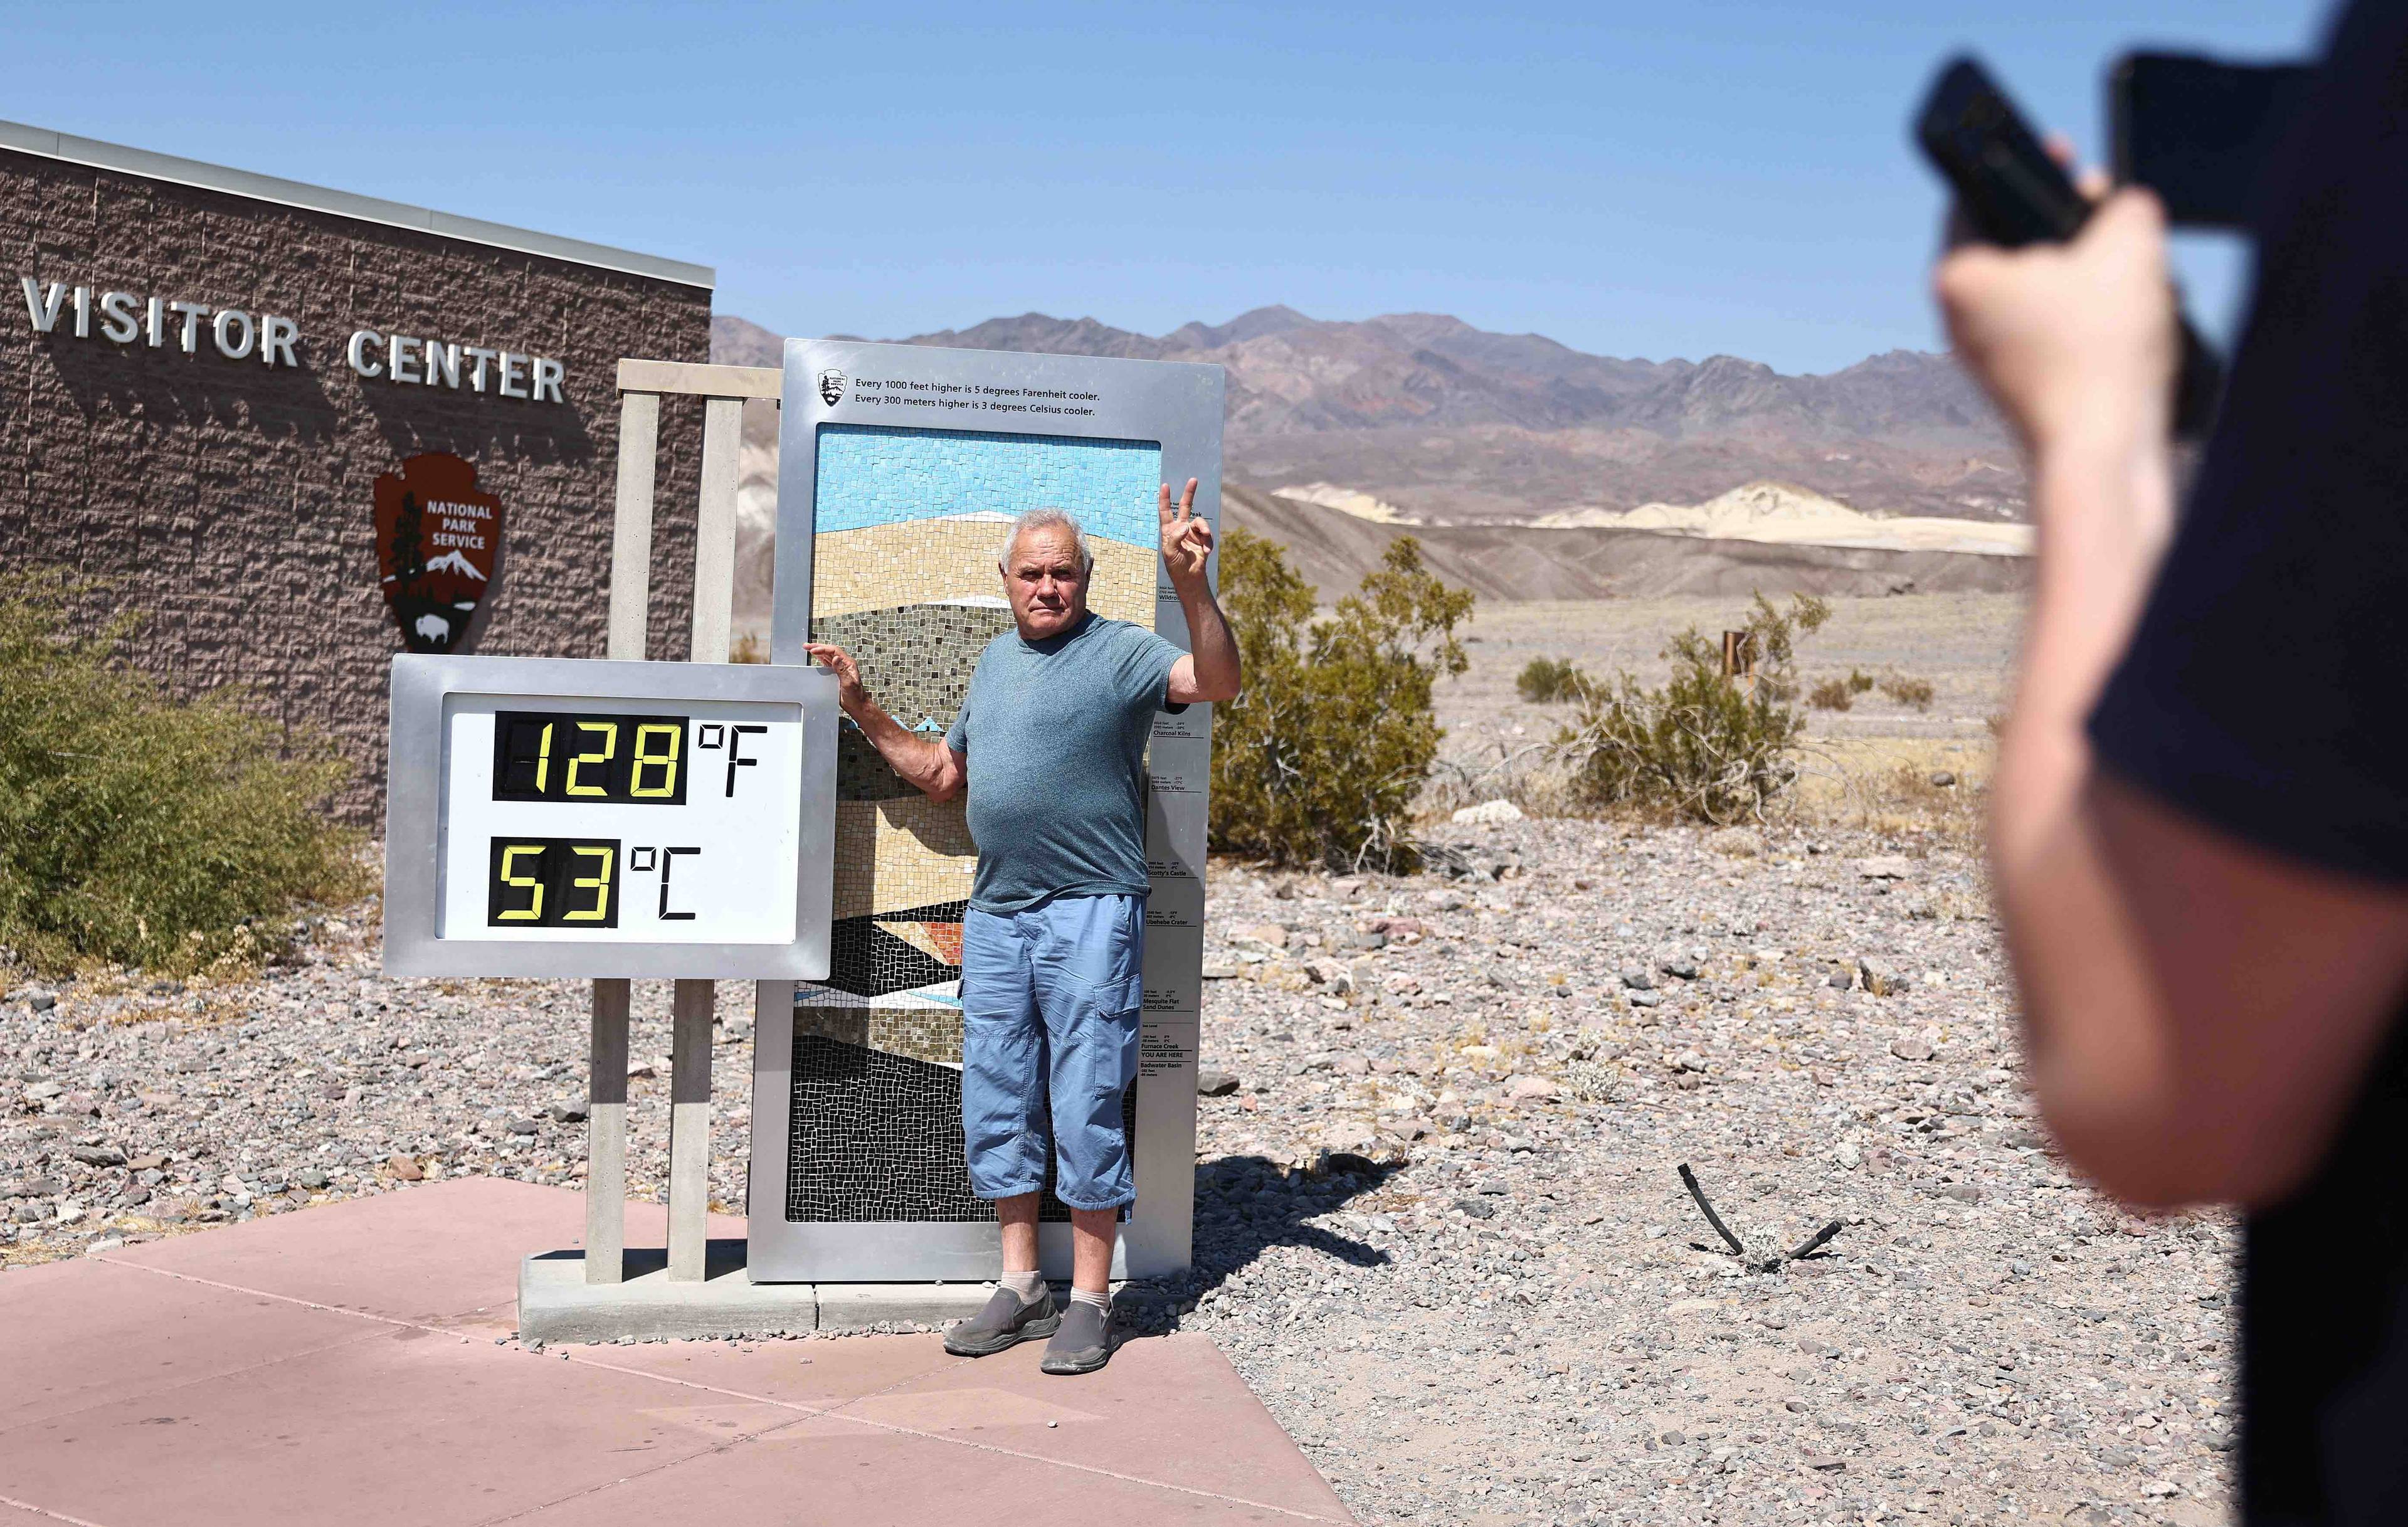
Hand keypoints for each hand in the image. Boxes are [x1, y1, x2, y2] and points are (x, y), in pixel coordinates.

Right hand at [804, 643, 868, 716]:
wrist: (857, 705)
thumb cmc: (855, 695)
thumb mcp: (848, 683)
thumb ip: (841, 670)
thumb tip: (836, 658)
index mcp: (848, 664)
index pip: (834, 651)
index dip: (823, 649)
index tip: (813, 650)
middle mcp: (844, 664)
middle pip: (830, 651)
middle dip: (818, 647)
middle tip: (807, 646)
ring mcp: (840, 668)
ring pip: (828, 656)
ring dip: (818, 651)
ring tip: (808, 648)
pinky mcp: (836, 674)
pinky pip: (827, 663)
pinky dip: (821, 658)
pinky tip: (816, 657)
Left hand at [1159, 478, 1212, 585]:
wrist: (1190, 578)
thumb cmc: (1175, 566)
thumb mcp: (1170, 553)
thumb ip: (1174, 538)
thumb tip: (1185, 526)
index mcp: (1169, 530)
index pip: (1165, 511)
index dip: (1164, 499)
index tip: (1165, 485)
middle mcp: (1181, 528)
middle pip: (1185, 507)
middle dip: (1189, 493)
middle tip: (1193, 479)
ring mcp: (1193, 533)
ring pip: (1200, 522)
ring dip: (1204, 528)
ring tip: (1206, 538)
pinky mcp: (1203, 540)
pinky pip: (1208, 535)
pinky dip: (1208, 542)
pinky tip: (1206, 552)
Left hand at [1935, 186, 2176, 461]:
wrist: (2103, 456)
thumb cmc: (2099, 351)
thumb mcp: (2129, 246)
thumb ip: (2126, 205)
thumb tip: (2122, 205)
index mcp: (1960, 277)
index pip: (1979, 197)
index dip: (2028, 165)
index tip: (2063, 151)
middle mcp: (1959, 319)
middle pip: (2019, 244)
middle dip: (2075, 224)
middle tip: (2115, 213)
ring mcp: (1988, 356)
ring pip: (2048, 289)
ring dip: (2096, 273)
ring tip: (2138, 275)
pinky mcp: (2022, 385)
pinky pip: (2059, 330)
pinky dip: (2096, 317)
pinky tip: (2138, 318)